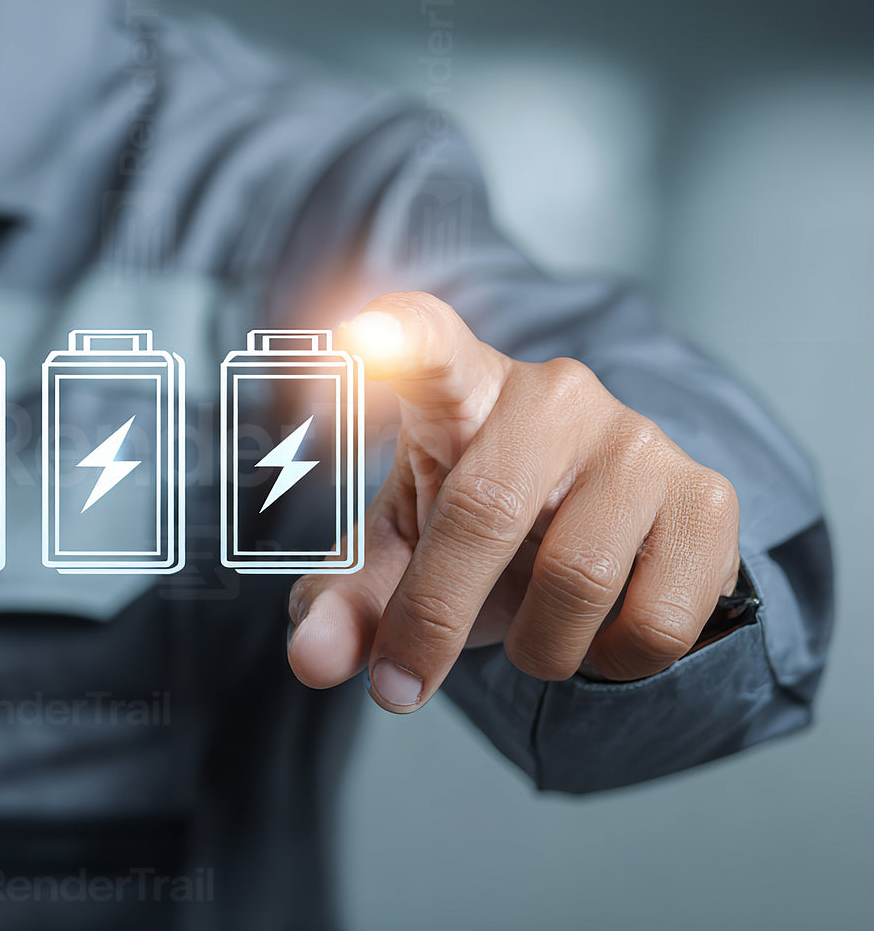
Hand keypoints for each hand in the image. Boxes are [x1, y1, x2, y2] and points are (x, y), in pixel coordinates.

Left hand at [287, 292, 740, 711]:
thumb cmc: (480, 532)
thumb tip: (312, 657)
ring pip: (576, 580)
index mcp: (459, 391)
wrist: (604, 543)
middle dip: (433, 616)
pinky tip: (602, 633)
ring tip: (532, 636)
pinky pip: (654, 620)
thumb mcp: (402, 558)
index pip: (427, 343)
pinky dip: (613, 662)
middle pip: (483, 509)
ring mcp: (637, 441)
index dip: (394, 337)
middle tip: (400, 685)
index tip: (354, 334)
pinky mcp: (706, 498)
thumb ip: (347, 603)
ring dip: (536, 649)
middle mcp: (552, 396)